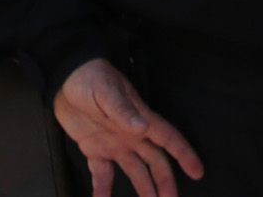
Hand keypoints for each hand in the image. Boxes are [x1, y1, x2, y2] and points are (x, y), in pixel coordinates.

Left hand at [51, 58, 202, 196]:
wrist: (65, 77)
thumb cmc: (90, 77)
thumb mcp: (106, 91)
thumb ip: (123, 110)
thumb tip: (141, 128)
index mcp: (139, 118)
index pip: (167, 138)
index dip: (184, 154)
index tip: (197, 171)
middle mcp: (131, 134)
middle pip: (155, 161)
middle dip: (165, 181)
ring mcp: (114, 143)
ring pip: (135, 170)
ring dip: (143, 188)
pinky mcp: (95, 148)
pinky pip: (102, 173)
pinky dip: (103, 188)